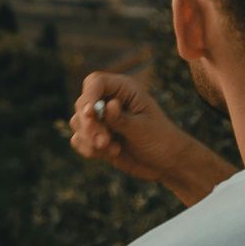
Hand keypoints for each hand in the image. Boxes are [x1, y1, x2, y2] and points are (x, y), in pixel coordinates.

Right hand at [69, 72, 234, 202]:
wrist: (166, 163)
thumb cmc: (160, 140)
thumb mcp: (142, 128)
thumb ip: (121, 118)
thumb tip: (107, 105)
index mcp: (124, 89)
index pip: (96, 82)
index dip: (89, 96)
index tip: (89, 113)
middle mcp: (109, 100)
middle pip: (82, 103)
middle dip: (89, 125)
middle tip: (104, 142)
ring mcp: (101, 119)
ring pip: (77, 122)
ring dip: (89, 139)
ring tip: (112, 149)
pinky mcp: (96, 136)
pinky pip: (78, 139)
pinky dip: (88, 148)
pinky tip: (109, 153)